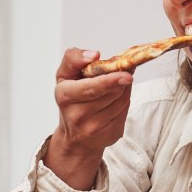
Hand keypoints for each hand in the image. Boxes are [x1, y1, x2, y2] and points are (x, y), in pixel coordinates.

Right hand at [44, 48, 132, 189]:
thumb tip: (94, 55)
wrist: (74, 135)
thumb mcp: (65, 76)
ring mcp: (95, 128)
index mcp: (65, 96)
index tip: (127, 75)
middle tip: (126, 71)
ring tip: (116, 85)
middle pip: (112, 93)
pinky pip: (125, 111)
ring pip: (122, 101)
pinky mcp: (111, 134)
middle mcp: (78, 115)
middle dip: (121, 80)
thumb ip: (74, 58)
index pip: (91, 88)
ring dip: (124, 89)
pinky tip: (116, 100)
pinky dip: (125, 101)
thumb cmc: (71, 99)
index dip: (110, 81)